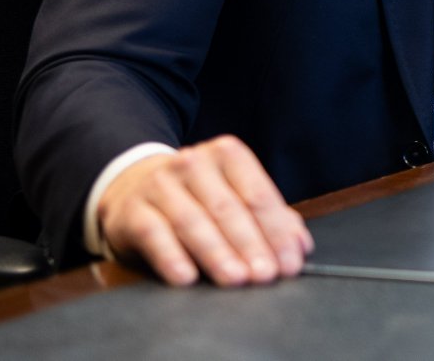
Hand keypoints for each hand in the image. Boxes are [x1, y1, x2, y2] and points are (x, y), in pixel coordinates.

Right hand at [96, 136, 312, 286]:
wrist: (133, 186)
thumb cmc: (198, 196)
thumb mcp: (234, 196)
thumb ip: (271, 218)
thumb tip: (300, 246)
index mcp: (227, 154)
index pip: (258, 195)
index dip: (277, 232)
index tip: (290, 263)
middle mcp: (194, 163)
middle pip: (229, 209)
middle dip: (251, 245)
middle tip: (266, 275)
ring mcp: (160, 184)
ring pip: (193, 221)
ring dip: (217, 253)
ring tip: (236, 279)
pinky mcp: (132, 210)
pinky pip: (154, 234)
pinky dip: (172, 257)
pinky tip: (187, 278)